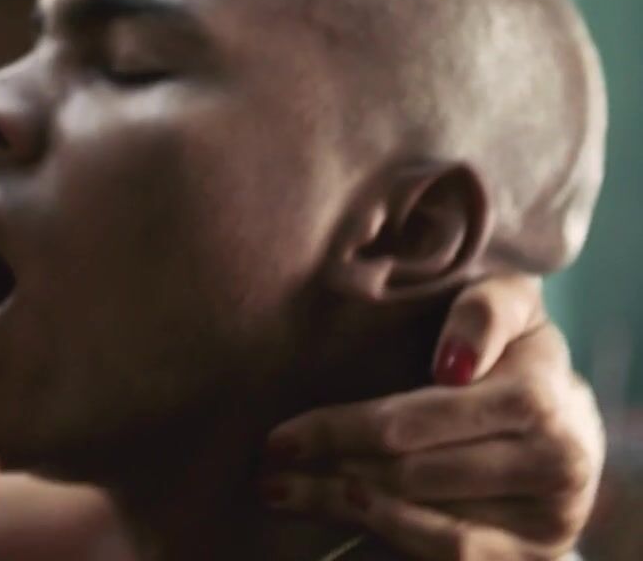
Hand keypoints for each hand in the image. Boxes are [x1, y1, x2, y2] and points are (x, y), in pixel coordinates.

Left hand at [262, 275, 604, 559]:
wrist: (571, 423)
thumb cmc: (515, 353)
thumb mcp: (510, 308)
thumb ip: (484, 312)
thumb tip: (452, 363)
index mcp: (534, 398)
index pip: (408, 422)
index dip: (335, 431)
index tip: (278, 437)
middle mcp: (551, 462)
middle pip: (406, 473)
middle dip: (327, 467)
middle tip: (271, 463)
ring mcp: (547, 517)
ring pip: (420, 519)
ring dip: (340, 505)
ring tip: (284, 490)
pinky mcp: (538, 553)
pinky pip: (454, 553)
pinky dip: (394, 536)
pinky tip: (347, 515)